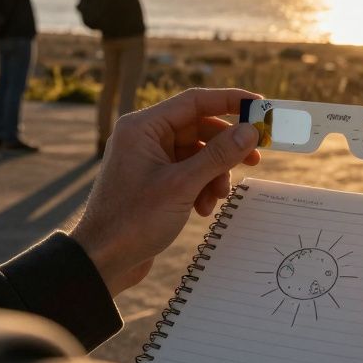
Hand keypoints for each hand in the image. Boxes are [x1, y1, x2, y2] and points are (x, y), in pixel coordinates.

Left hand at [71, 88, 261, 294]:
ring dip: (214, 173)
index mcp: (143, 127)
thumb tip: (250, 131)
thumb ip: (218, 155)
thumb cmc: (133, 220)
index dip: (230, 101)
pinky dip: (202, 187)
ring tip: (219, 197)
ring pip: (197, 153)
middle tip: (255, 158)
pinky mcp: (154, 180)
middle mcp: (144, 137)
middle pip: (199, 128)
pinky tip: (203, 208)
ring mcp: (149, 159)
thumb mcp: (182, 186)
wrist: (102, 261)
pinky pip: (189, 172)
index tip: (260, 106)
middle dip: (226, 148)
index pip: (195, 101)